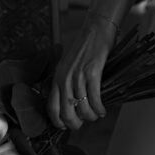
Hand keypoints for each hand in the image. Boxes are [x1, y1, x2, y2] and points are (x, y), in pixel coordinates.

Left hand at [47, 14, 116, 130]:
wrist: (96, 28)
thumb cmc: (85, 46)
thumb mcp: (68, 64)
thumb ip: (67, 81)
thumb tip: (73, 102)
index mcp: (57, 76)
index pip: (51, 107)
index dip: (58, 121)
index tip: (66, 126)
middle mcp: (64, 78)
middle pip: (65, 112)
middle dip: (75, 124)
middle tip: (82, 124)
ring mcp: (77, 76)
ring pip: (82, 108)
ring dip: (90, 116)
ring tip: (96, 115)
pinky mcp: (92, 72)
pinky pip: (94, 98)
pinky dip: (99, 108)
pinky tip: (103, 110)